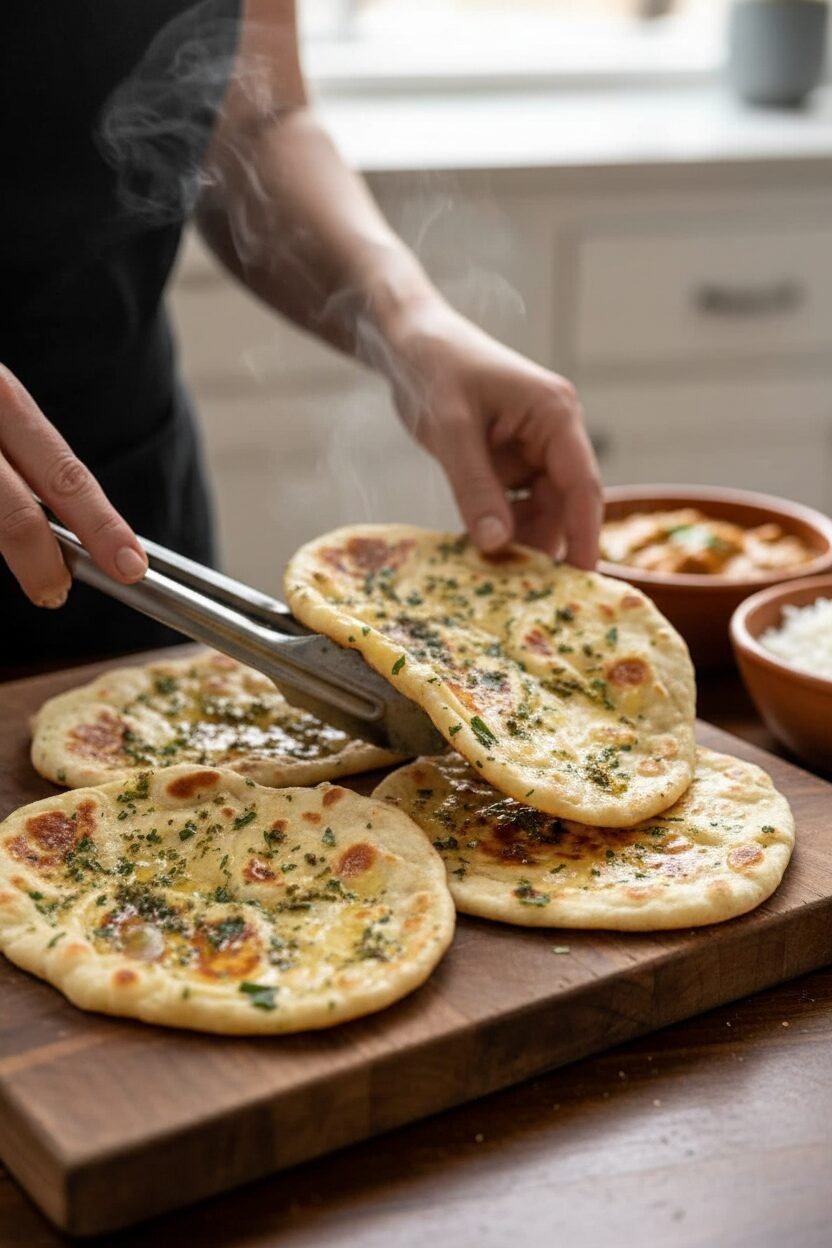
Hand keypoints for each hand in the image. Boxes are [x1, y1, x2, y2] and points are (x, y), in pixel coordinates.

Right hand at [0, 365, 147, 606]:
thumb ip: (23, 459)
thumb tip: (67, 537)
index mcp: (2, 397)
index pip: (63, 475)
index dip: (101, 527)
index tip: (131, 565)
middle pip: (15, 515)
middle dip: (41, 566)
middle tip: (55, 593)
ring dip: (2, 548)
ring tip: (16, 556)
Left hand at [379, 301, 601, 568]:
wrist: (407, 341)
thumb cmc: (434, 368)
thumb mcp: (452, 430)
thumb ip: (475, 488)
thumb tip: (497, 545)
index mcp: (555, 415)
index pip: (583, 485)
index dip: (585, 536)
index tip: (583, 583)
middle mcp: (552, 434)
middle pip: (562, 505)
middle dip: (546, 548)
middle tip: (527, 597)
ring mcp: (530, 449)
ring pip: (537, 511)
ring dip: (519, 543)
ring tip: (499, 582)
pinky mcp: (506, 461)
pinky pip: (511, 505)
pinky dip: (498, 530)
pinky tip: (480, 555)